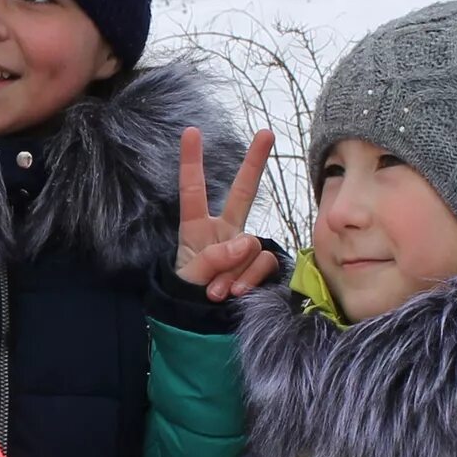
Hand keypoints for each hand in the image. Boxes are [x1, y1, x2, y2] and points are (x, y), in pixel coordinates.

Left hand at [172, 126, 279, 299]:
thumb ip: (214, 259)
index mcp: (196, 229)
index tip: (191, 131)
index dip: (191, 161)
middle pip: (242, 192)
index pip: (193, 190)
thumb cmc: (189, 297)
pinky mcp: (262, 265)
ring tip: (218, 292)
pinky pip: (264, 262)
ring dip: (234, 271)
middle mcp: (224, 232)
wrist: (205, 326)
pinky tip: (238, 292)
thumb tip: (246, 243)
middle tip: (267, 133)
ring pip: (250, 246)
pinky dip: (251, 278)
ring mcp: (245, 249)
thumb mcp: (190, 278)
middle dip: (254, 163)